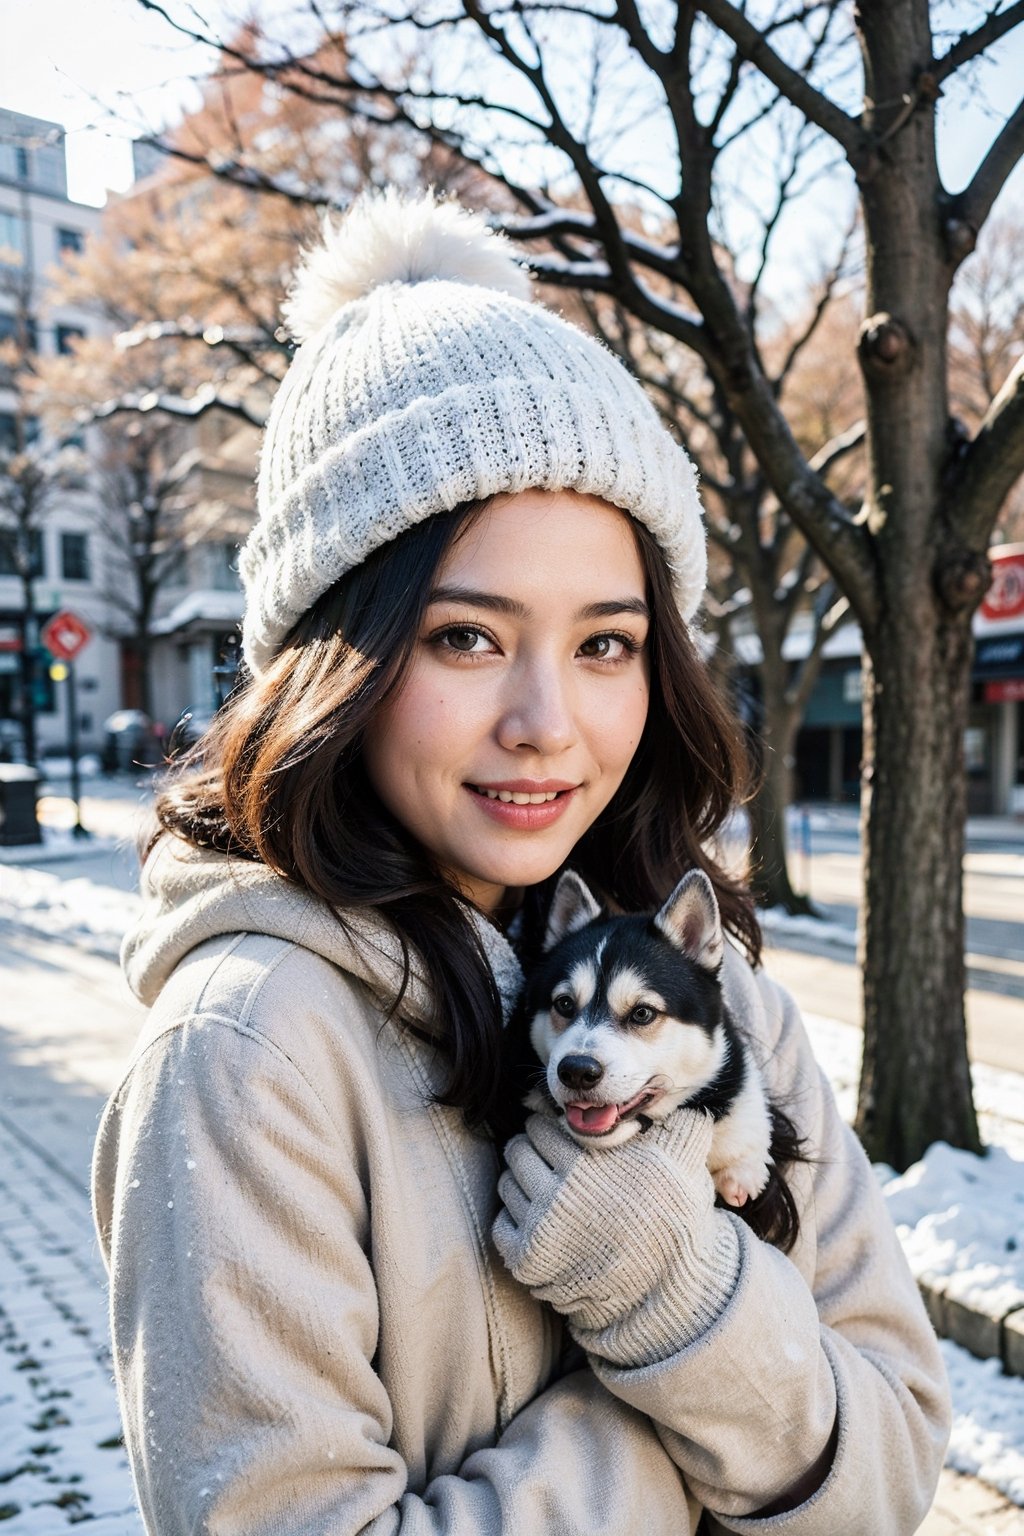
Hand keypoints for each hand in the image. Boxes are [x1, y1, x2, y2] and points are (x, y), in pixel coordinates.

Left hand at [493, 1110, 741, 1365]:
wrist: (665, 1292)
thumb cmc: (673, 1221)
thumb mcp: (684, 1164)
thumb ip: (678, 1122)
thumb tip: (677, 1094)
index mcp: (587, 1162)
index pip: (542, 1123)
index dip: (554, 1126)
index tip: (565, 1136)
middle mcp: (556, 1193)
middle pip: (519, 1149)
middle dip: (535, 1150)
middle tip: (556, 1162)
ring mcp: (538, 1228)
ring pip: (509, 1183)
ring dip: (525, 1182)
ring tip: (553, 1191)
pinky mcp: (526, 1259)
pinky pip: (503, 1222)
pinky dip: (518, 1218)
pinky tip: (545, 1222)